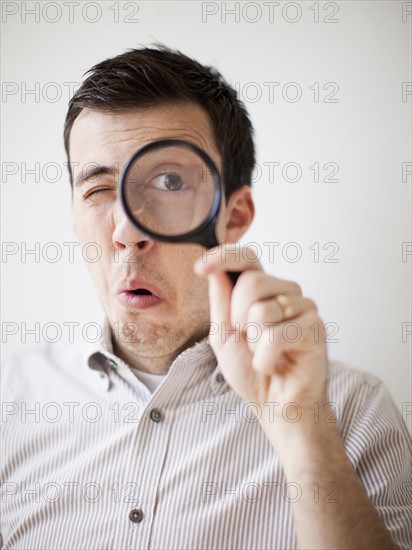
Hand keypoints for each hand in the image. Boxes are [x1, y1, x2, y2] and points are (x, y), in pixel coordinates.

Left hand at [194, 244, 328, 426]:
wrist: (276, 405)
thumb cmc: (251, 370)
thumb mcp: (223, 335)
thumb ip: (220, 301)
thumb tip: (214, 269)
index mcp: (263, 290)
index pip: (247, 258)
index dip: (224, 256)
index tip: (202, 266)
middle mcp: (285, 293)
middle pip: (252, 281)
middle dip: (237, 316)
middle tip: (248, 340)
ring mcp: (304, 308)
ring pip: (263, 310)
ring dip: (253, 342)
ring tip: (264, 353)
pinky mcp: (316, 328)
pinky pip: (276, 336)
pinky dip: (265, 358)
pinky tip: (274, 365)